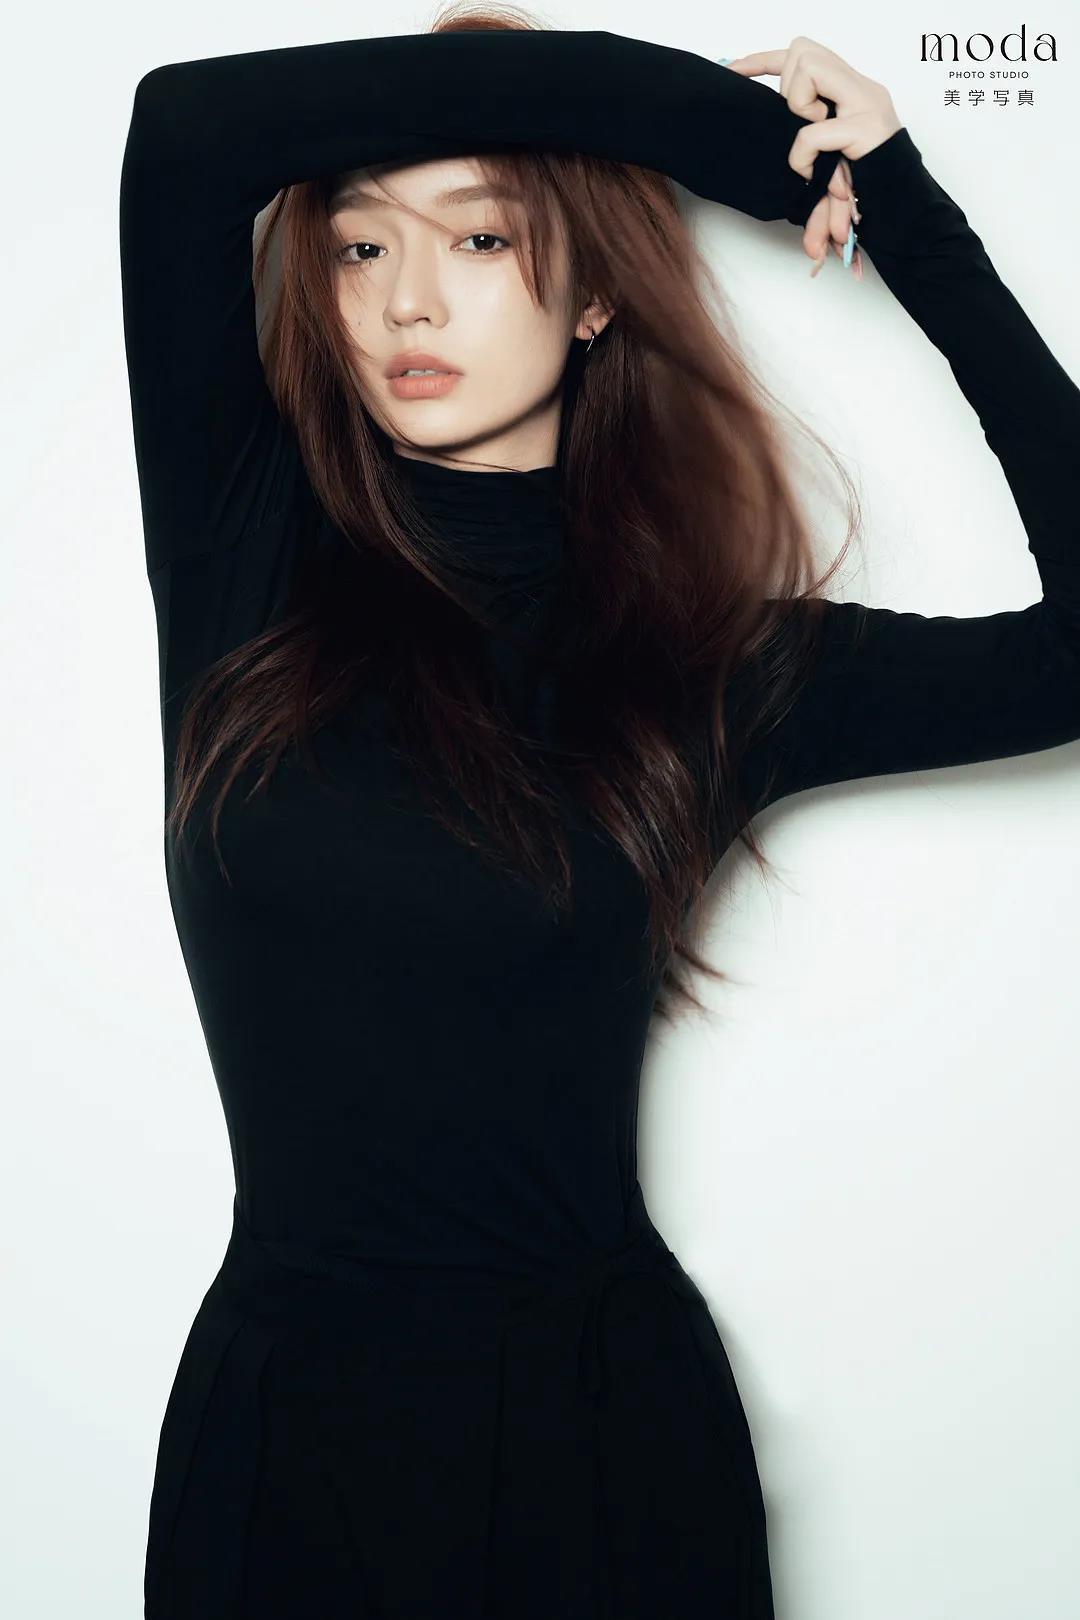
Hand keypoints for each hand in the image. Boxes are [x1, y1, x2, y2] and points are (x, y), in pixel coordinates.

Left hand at [722, 39, 902, 277]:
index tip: (732, 71)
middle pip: (803, 49)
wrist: (905, 210)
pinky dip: (802, 156)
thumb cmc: (863, 189)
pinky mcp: (864, 128)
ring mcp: (866, 103)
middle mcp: (861, 87)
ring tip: (816, 146)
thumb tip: (770, 149)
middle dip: (789, 87)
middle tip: (804, 125)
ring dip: (799, 112)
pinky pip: (810, 131)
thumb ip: (804, 137)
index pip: (804, 54)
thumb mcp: (826, 157)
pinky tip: (812, 173)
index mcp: (851, 90)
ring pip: (808, 72)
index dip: (763, 60)